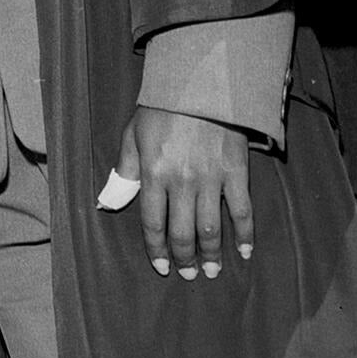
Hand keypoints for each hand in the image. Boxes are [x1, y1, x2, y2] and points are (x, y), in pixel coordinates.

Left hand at [114, 106, 252, 281]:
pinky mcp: (237, 173)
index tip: (161, 266)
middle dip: (183, 257)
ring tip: (210, 271)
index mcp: (153, 173)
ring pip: (212, 228)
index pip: (152, 222)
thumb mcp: (133, 135)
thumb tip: (111, 201)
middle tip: (186, 274)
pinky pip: (242, 211)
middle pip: (183, 232)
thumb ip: (124, 170)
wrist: (201, 83)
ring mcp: (211, 179)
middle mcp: (182, 182)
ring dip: (211, 254)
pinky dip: (245, 234)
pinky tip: (245, 251)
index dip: (156, 248)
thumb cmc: (162, 108)